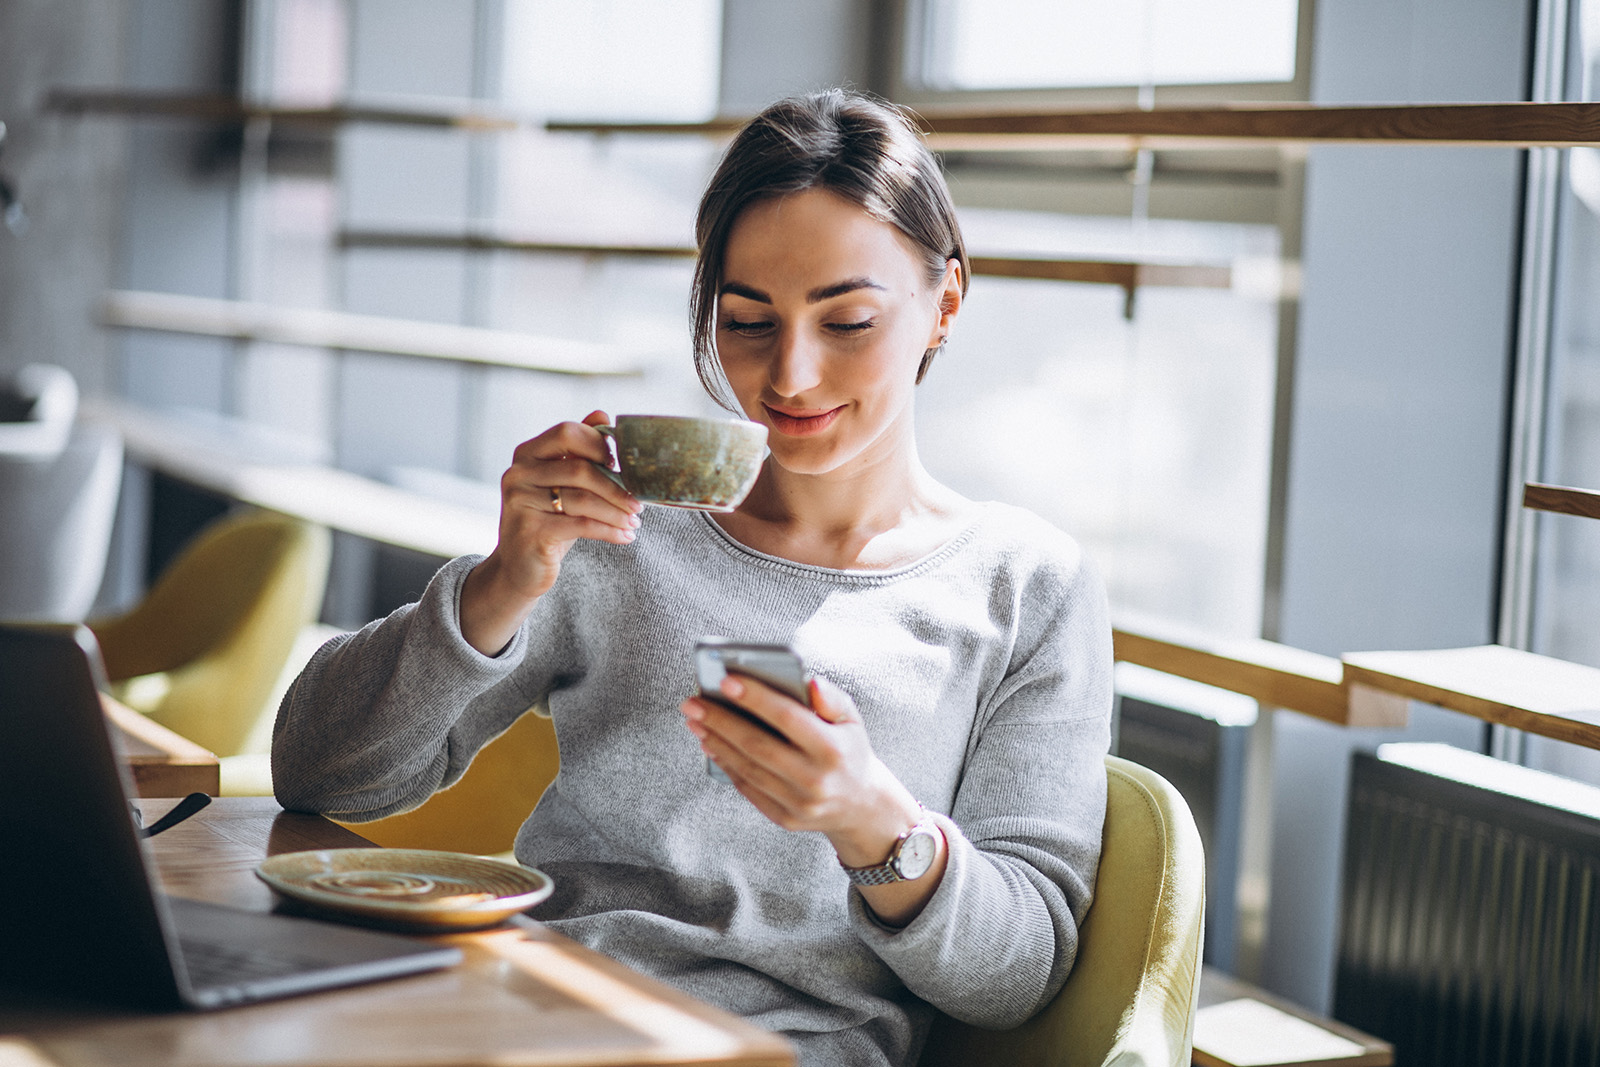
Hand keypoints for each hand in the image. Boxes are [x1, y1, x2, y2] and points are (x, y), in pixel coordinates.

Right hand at [461, 411, 641, 654]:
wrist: (521, 568)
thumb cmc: (549, 520)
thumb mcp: (563, 484)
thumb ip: (579, 450)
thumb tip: (602, 414)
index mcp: (527, 454)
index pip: (567, 432)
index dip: (598, 444)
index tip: (621, 465)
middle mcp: (518, 474)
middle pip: (579, 468)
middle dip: (615, 487)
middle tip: (638, 503)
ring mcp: (520, 502)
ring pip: (582, 500)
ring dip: (616, 512)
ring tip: (634, 522)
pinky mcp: (530, 531)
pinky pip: (580, 525)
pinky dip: (609, 531)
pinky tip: (625, 537)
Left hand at [680, 674, 947, 924]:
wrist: (860, 805)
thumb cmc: (848, 750)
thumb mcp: (852, 720)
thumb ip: (831, 698)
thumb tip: (808, 680)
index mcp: (834, 749)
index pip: (788, 718)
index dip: (755, 698)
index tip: (725, 680)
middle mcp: (816, 780)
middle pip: (758, 745)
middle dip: (721, 721)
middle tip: (692, 702)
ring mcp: (799, 803)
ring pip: (747, 768)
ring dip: (716, 742)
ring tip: (695, 720)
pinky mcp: (785, 819)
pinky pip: (748, 788)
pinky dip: (726, 764)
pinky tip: (711, 744)